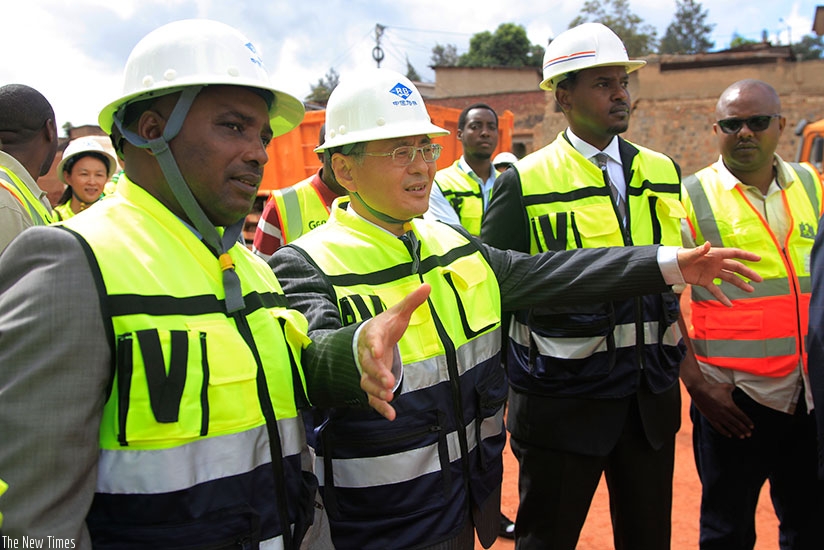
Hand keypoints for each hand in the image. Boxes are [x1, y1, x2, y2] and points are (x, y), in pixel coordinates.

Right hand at [356, 283, 430, 420]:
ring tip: (389, 396)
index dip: (374, 345)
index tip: (379, 351)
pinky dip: (379, 407)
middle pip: (367, 365)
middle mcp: (367, 354)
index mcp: (373, 334)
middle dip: (377, 373)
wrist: (369, 337)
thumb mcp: (398, 313)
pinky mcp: (372, 383)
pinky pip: (372, 397)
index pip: (372, 339)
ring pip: (367, 382)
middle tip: (389, 381)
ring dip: (376, 391)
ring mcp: (367, 370)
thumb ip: (412, 302)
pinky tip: (390, 415)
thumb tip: (426, 286)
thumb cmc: (386, 326)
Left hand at [677, 242, 761, 305]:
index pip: (734, 254)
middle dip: (748, 273)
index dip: (746, 256)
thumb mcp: (690, 254)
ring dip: (740, 284)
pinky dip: (722, 297)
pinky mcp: (705, 281)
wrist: (672, 265)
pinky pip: (715, 290)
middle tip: (759, 280)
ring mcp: (712, 273)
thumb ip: (699, 251)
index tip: (758, 258)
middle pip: (736, 268)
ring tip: (751, 290)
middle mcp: (716, 263)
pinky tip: (729, 304)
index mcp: (715, 254)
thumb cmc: (681, 256)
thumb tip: (707, 244)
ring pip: (729, 278)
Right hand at [688, 380, 753, 437]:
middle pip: (737, 423)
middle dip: (744, 429)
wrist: (699, 391)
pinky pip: (719, 427)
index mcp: (730, 405)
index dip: (747, 422)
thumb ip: (733, 388)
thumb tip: (736, 388)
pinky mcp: (711, 418)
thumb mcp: (726, 386)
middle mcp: (725, 413)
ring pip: (729, 427)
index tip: (752, 426)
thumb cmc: (713, 388)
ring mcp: (717, 416)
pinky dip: (724, 432)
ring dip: (736, 432)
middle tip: (749, 434)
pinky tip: (729, 435)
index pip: (741, 416)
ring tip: (742, 437)